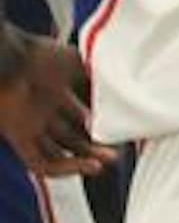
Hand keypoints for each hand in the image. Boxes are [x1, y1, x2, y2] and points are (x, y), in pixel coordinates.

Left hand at [0, 35, 111, 177]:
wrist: (11, 58)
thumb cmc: (40, 54)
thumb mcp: (76, 63)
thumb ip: (95, 79)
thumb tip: (118, 92)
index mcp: (55, 91)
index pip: (81, 115)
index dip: (101, 124)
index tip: (121, 128)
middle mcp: (42, 111)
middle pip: (72, 137)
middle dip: (96, 146)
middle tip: (118, 149)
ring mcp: (30, 126)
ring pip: (59, 152)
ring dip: (85, 159)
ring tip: (110, 158)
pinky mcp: (18, 139)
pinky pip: (42, 163)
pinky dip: (67, 168)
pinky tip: (91, 165)